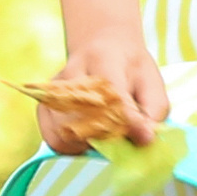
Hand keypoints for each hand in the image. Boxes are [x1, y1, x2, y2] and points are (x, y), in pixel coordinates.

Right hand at [25, 28, 167, 154]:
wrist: (100, 48)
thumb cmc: (129, 69)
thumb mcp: (151, 83)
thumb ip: (153, 111)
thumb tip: (145, 139)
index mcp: (103, 60)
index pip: (112, 94)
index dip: (129, 120)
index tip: (143, 136)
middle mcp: (71, 74)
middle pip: (84, 117)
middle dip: (108, 136)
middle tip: (123, 137)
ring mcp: (52, 92)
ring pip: (65, 132)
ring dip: (89, 144)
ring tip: (106, 137)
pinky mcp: (43, 107)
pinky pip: (53, 139)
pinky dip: (73, 147)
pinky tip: (89, 139)